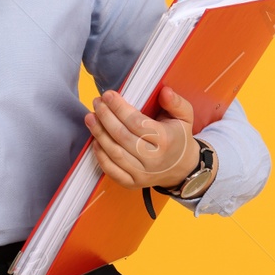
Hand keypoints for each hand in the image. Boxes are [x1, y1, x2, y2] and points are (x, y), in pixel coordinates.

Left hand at [84, 85, 198, 189]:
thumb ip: (176, 102)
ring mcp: (142, 174)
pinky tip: (95, 140)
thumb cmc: (178, 138)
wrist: (182, 168)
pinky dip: (100, 155)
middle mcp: (153, 159)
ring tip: (90, 118)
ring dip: (98, 134)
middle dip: (105, 117)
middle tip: (97, 103)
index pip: (136, 122)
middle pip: (121, 136)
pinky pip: (111, 170)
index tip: (108, 95)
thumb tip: (165, 91)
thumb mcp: (185, 117)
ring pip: (114, 152)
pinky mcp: (132, 183)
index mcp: (165, 140)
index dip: (119, 108)